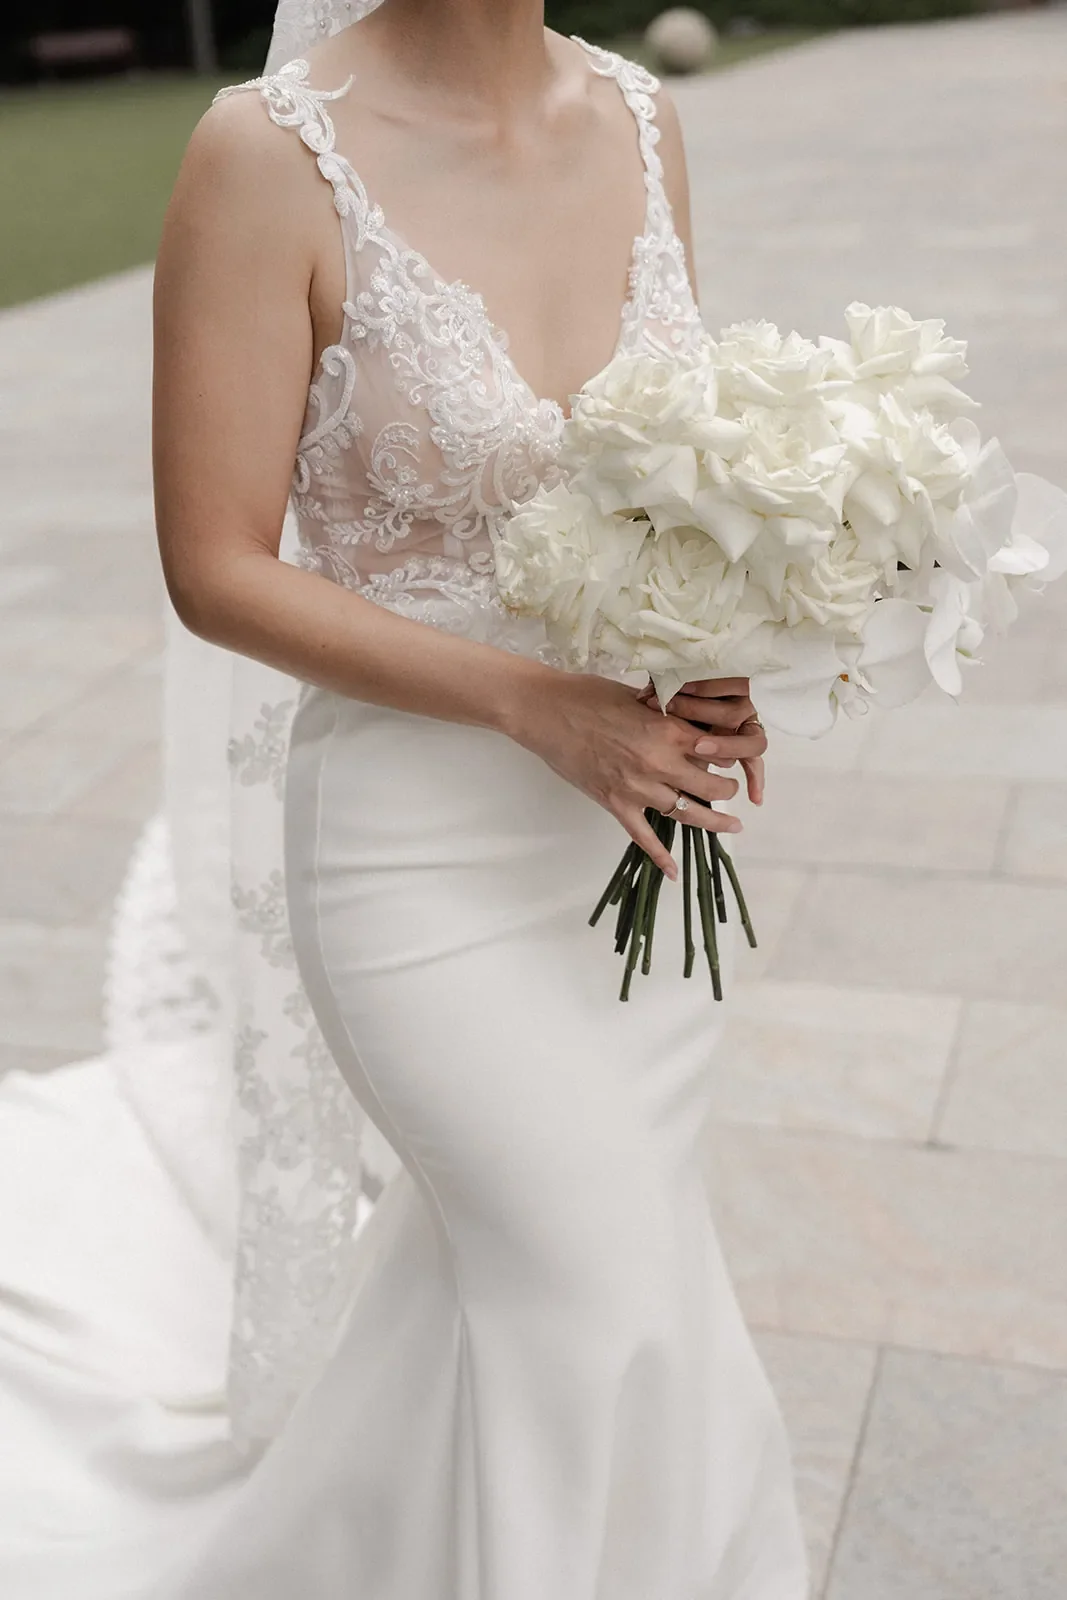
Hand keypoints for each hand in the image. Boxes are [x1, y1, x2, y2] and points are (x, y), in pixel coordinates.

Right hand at [509, 672, 744, 880]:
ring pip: (686, 813)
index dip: (728, 755)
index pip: (716, 750)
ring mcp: (637, 788)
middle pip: (710, 785)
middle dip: (727, 789)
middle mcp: (659, 762)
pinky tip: (674, 872)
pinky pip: (643, 836)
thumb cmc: (588, 695)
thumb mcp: (638, 696)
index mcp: (668, 730)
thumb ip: (665, 713)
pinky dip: (660, 856)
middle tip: (732, 790)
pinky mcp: (615, 804)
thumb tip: (685, 719)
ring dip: (712, 821)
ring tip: (731, 826)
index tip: (731, 758)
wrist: (546, 712)